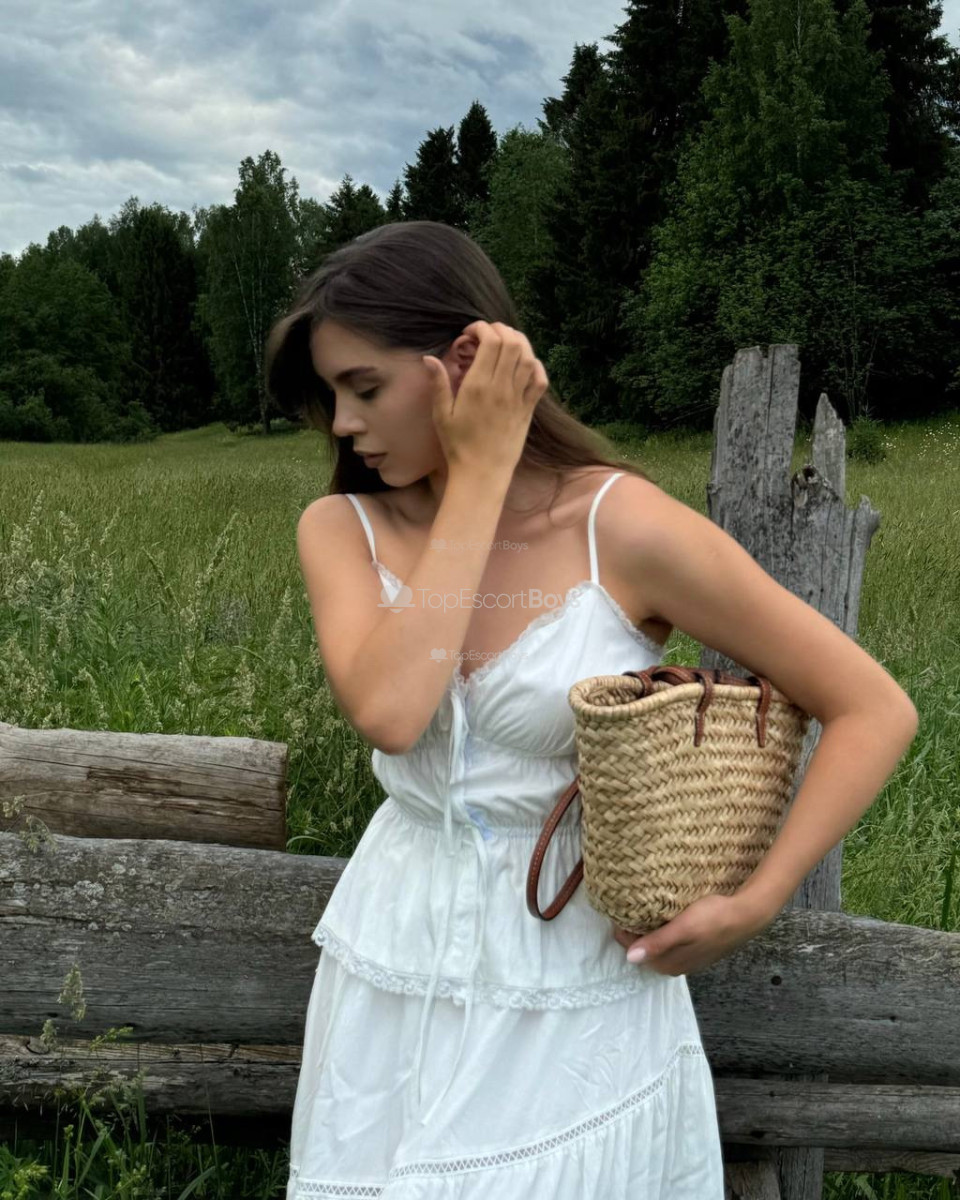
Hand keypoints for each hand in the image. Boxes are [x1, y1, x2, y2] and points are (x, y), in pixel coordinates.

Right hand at [425, 320, 548, 477]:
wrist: (482, 473)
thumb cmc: (458, 445)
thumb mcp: (441, 415)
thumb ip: (438, 384)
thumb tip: (428, 358)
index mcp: (477, 386)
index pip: (490, 341)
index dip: (482, 328)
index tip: (470, 334)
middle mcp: (501, 388)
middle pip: (512, 343)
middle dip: (500, 330)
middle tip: (488, 334)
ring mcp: (517, 398)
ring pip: (528, 357)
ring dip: (519, 342)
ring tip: (505, 343)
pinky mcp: (528, 409)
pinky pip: (540, 380)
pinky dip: (536, 365)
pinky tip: (524, 364)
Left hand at [611, 892, 777, 975]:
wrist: (747, 916)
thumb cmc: (713, 918)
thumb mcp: (683, 928)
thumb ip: (657, 943)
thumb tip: (630, 958)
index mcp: (668, 963)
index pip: (632, 949)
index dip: (623, 930)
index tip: (617, 909)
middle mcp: (674, 966)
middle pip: (642, 948)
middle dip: (632, 930)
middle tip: (625, 906)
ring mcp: (685, 958)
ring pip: (655, 945)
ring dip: (645, 930)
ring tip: (639, 909)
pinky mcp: (694, 949)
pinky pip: (667, 942)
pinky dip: (659, 931)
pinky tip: (660, 917)